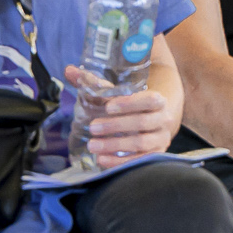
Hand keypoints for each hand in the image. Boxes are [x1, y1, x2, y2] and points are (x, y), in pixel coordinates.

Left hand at [61, 67, 180, 161]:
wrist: (154, 123)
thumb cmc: (132, 107)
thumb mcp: (118, 94)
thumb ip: (95, 83)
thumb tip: (69, 71)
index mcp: (157, 101)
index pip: (150, 100)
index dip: (130, 103)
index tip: (108, 107)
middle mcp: (163, 120)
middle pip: (143, 122)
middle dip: (115, 126)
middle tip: (92, 128)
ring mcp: (161, 139)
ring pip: (141, 143)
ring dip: (115, 145)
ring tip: (92, 145)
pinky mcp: (155, 155)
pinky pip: (139, 160)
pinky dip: (120, 161)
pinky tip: (102, 159)